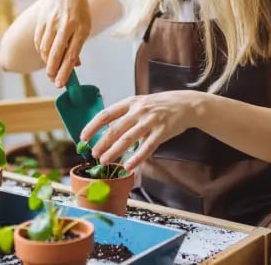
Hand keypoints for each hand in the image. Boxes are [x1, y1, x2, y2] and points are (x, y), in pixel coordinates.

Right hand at [33, 0, 90, 87]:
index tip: (61, 84)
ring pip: (45, 49)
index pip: (72, 55)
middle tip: (53, 80)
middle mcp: (66, 25)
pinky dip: (41, 51)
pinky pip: (39, 41)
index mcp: (81, 28)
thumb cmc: (79, 14)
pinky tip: (45, 55)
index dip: (65, 71)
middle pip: (56, 53)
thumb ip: (78, 46)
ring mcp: (52, 22)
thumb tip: (74, 66)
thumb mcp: (85, 28)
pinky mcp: (42, 20)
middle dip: (53, 70)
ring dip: (47, 62)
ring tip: (51, 68)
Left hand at [80, 90, 208, 170]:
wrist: (186, 104)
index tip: (83, 138)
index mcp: (130, 102)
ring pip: (128, 139)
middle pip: (115, 128)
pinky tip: (128, 167)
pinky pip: (147, 148)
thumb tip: (107, 133)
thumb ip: (126, 116)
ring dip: (115, 151)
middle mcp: (138, 110)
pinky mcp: (162, 132)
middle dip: (102, 143)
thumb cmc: (160, 106)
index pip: (106, 114)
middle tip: (94, 154)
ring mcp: (150, 121)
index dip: (93, 126)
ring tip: (105, 161)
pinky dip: (136, 158)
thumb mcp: (141, 104)